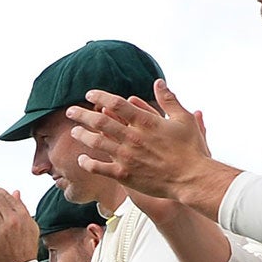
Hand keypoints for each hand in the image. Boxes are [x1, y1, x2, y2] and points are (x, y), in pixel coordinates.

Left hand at [69, 81, 236, 215]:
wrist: (191, 178)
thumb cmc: (191, 148)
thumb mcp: (183, 119)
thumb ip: (168, 100)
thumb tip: (159, 82)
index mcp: (145, 122)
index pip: (116, 104)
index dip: (100, 97)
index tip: (89, 94)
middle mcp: (132, 137)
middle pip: (100, 121)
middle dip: (82, 114)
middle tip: (71, 111)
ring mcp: (125, 156)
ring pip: (95, 142)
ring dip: (82, 135)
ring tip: (74, 131)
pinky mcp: (123, 174)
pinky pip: (98, 168)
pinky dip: (87, 163)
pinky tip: (81, 159)